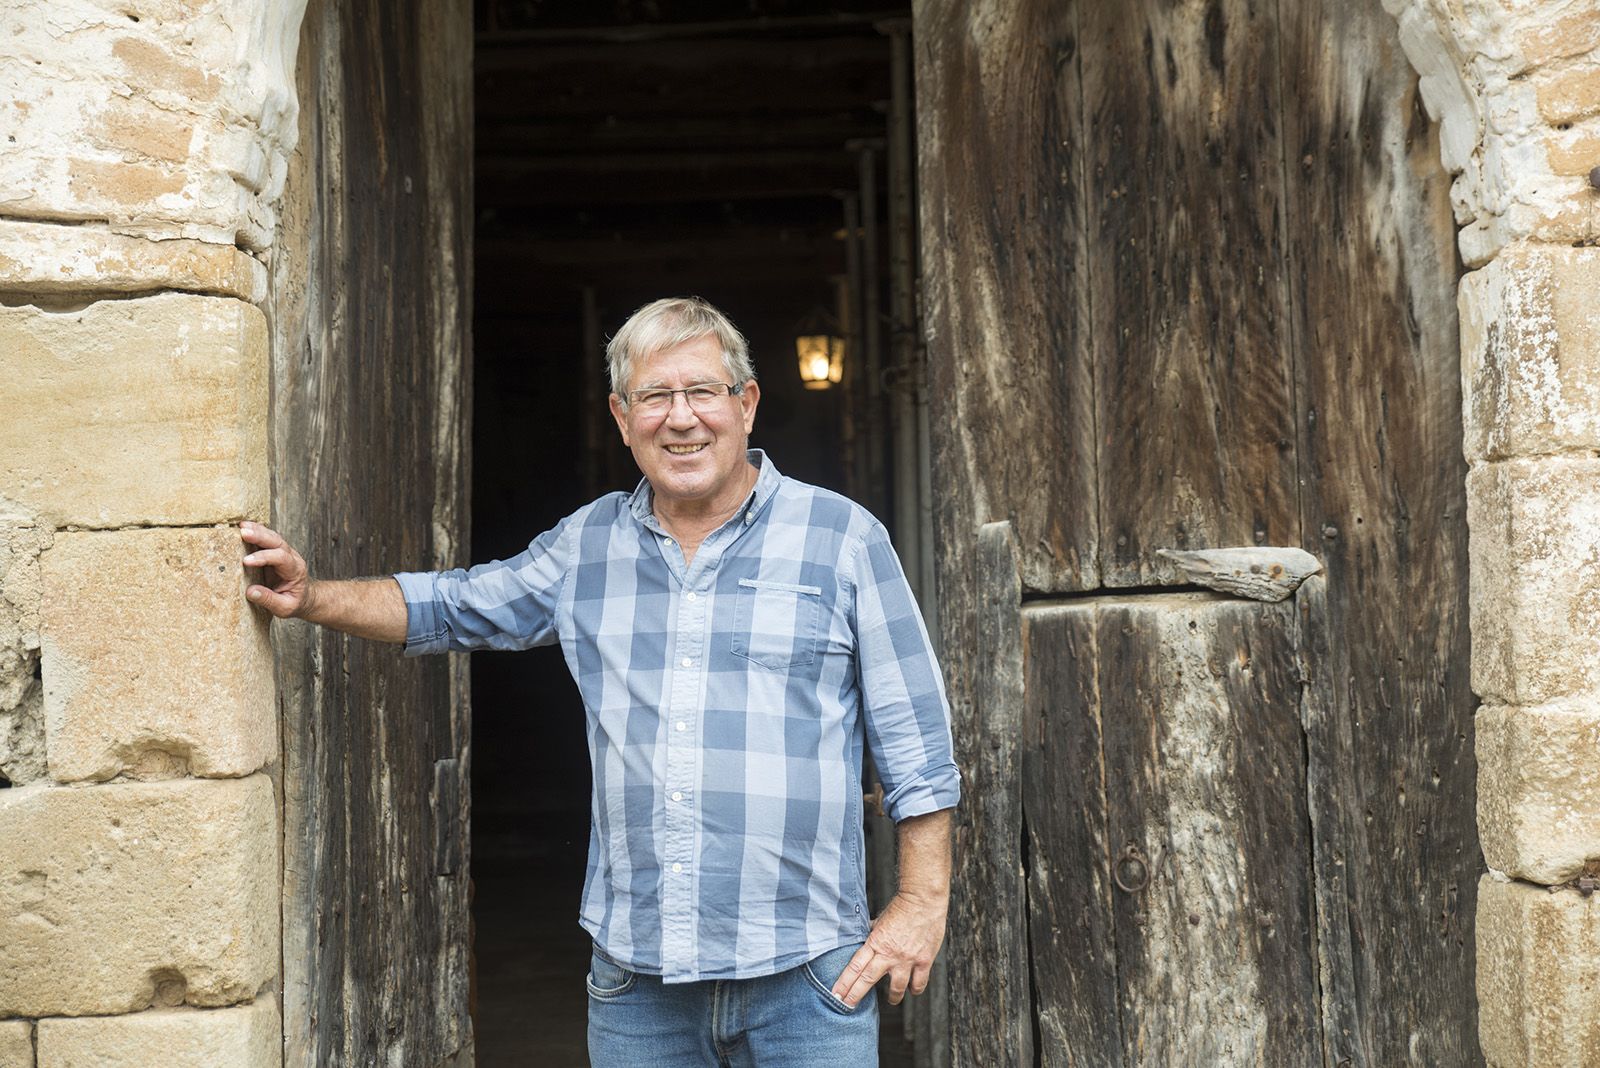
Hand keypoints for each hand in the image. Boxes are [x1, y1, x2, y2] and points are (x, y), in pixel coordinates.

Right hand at [240, 521, 311, 617]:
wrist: (305, 596)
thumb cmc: (295, 602)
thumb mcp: (286, 608)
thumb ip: (269, 600)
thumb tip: (251, 591)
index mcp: (295, 571)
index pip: (281, 559)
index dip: (264, 558)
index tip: (246, 561)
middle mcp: (291, 557)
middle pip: (277, 542)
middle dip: (260, 536)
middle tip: (243, 532)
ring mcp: (284, 552)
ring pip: (273, 537)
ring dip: (258, 530)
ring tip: (241, 526)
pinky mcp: (275, 551)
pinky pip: (267, 538)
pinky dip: (257, 531)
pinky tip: (245, 527)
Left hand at [831, 890, 948, 1007]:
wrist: (924, 899)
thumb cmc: (901, 907)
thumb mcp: (880, 919)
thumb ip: (873, 933)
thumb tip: (864, 938)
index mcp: (876, 942)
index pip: (855, 966)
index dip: (844, 982)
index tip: (836, 994)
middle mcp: (889, 954)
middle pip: (868, 979)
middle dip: (855, 995)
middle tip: (846, 1006)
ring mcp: (907, 959)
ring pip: (896, 988)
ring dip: (892, 997)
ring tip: (891, 1000)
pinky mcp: (924, 961)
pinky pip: (918, 983)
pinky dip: (914, 989)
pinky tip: (912, 990)